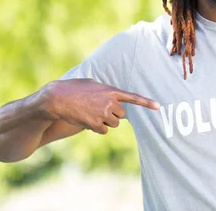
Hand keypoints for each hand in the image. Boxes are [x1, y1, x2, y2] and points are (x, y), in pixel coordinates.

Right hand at [43, 79, 159, 134]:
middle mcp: (110, 102)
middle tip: (100, 109)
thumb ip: (104, 89)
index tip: (158, 106)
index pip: (133, 97)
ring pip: (113, 124)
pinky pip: (104, 130)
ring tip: (91, 114)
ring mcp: (103, 114)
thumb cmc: (73, 88)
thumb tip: (109, 96)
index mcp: (111, 91)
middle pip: (122, 114)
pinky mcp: (95, 124)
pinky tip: (87, 120)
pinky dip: (98, 128)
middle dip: (113, 114)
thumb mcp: (92, 84)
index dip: (146, 102)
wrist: (57, 98)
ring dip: (106, 122)